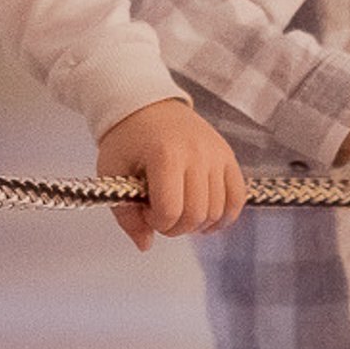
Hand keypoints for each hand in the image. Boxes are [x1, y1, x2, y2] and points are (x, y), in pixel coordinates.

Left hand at [95, 97, 246, 251]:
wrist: (146, 104)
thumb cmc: (127, 139)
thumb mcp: (112, 173)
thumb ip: (125, 214)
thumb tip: (145, 244)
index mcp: (165, 155)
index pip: (170, 212)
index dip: (156, 222)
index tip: (145, 211)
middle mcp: (197, 153)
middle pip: (196, 215)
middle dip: (175, 226)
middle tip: (160, 213)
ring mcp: (216, 154)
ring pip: (217, 210)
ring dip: (197, 222)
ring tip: (179, 209)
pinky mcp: (228, 155)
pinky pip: (237, 196)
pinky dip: (226, 215)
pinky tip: (208, 219)